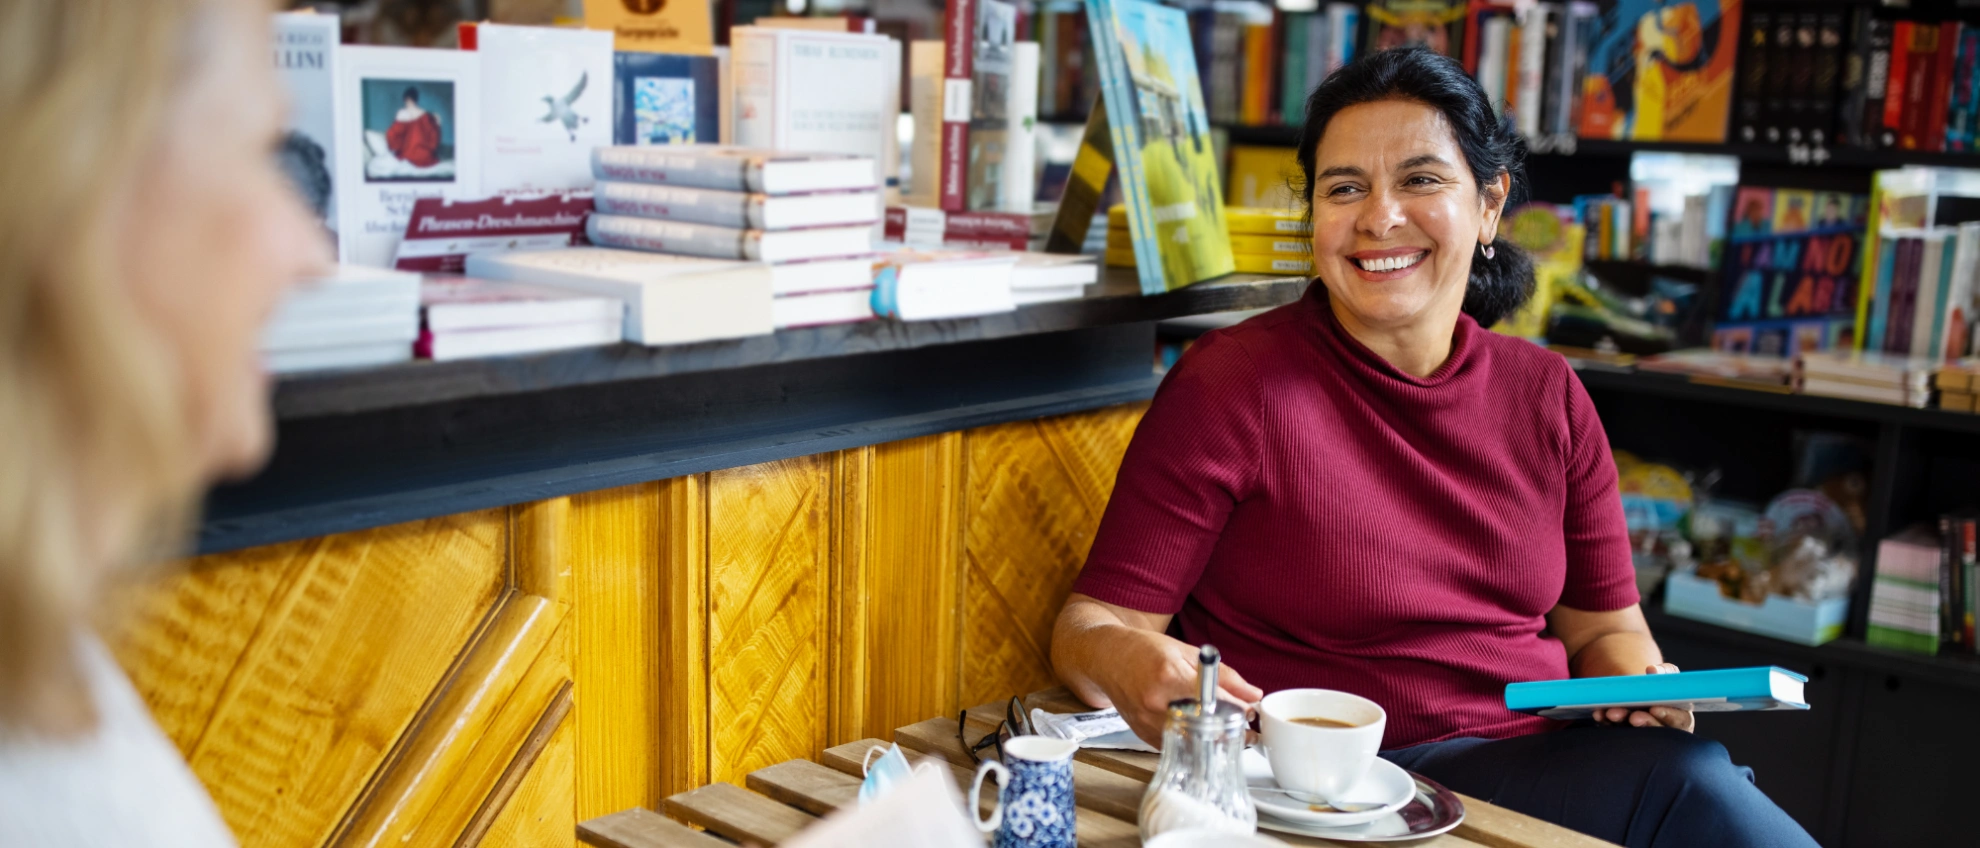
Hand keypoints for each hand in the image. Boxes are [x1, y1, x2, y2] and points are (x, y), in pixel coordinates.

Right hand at [1092, 628, 1264, 746]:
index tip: (1250, 712)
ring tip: (1222, 726)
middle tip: (1243, 726)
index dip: (1238, 710)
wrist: (1107, 658)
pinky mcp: (1144, 736)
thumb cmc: (1143, 650)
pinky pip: (1178, 745)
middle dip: (1229, 729)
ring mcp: (1147, 723)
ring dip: (1213, 738)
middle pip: (1205, 727)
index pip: (1214, 701)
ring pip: (1193, 742)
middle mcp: (1156, 703)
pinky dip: (1192, 739)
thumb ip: (1223, 674)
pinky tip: (1197, 728)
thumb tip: (1253, 695)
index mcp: (1169, 676)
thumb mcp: (1187, 652)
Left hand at [1592, 663, 1693, 732]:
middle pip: (1657, 731)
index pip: (1679, 720)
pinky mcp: (1624, 736)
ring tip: (1611, 713)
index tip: (1655, 708)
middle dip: (1645, 722)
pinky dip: (1606, 723)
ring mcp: (1643, 736)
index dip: (1668, 715)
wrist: (1637, 693)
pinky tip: (1599, 714)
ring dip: (1622, 724)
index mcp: (1680, 717)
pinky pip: (1615, 732)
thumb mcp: (1665, 676)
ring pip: (1634, 734)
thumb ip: (1665, 673)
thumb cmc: (1658, 685)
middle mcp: (1664, 730)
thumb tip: (1653, 670)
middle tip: (1633, 717)